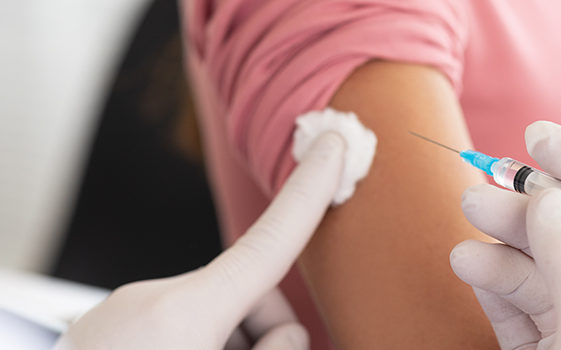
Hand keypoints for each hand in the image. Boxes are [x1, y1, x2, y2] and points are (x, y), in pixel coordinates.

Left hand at [54, 133, 346, 349]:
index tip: (334, 140)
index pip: (268, 243)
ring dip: (232, 349)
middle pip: (252, 296)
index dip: (310, 191)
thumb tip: (284, 337)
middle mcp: (149, 301)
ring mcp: (121, 316)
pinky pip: (178, 331)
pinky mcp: (105, 333)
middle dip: (270, 337)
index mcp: (180, 315)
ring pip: (217, 317)